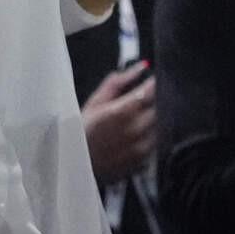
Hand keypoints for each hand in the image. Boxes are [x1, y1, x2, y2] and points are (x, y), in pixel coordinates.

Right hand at [81, 61, 154, 184]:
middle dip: (154, 101)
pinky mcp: (143, 162)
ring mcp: (141, 148)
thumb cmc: (82, 132)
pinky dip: (150, 137)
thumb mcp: (95, 102)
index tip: (150, 82)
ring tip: (135, 121)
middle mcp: (135, 130)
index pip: (152, 90)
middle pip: (160, 108)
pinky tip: (135, 137)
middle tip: (141, 102)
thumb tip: (138, 67)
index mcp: (123, 111)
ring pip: (160, 126)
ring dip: (152, 120)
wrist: (75, 166)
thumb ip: (118, 82)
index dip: (153, 84)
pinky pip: (156, 143)